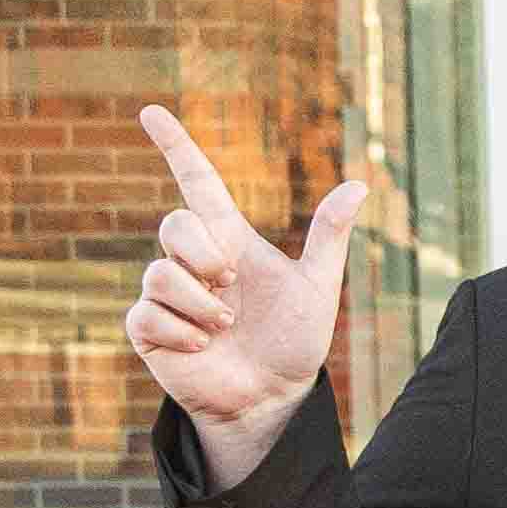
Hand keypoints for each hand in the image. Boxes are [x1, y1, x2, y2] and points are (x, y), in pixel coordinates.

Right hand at [124, 103, 360, 479]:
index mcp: (229, 240)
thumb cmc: (295, 340)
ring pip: (160, 273)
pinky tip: (202, 346)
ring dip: (200, 303)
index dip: (177, 147)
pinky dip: (180, 331)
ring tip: (226, 326)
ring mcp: (167, 293)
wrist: (274, 395)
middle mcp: (193, 261)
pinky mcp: (147, 327)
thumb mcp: (318, 286)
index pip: (197, 182)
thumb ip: (330, 236)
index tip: (152, 111)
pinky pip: (147, 313)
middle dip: (203, 253)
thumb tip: (359, 185)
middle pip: (174, 224)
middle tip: (231, 284)